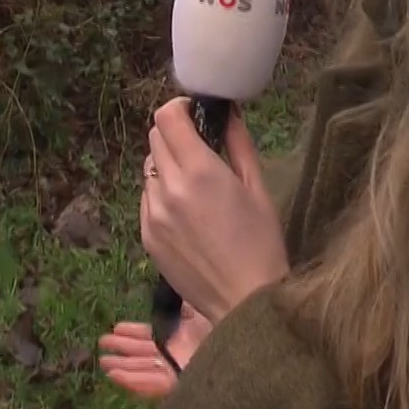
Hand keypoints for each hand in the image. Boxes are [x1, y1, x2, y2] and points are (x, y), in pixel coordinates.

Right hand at [97, 303, 211, 399]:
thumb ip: (179, 305)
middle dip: (123, 350)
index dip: (133, 332)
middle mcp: (178, 351)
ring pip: (144, 370)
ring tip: (104, 363)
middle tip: (103, 345)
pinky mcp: (180, 382)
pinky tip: (115, 376)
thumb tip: (165, 295)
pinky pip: (152, 386)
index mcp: (182, 334)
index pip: (152, 335)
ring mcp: (178, 368)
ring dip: (123, 367)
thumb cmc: (222, 316)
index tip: (115, 328)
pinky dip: (132, 382)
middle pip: (145, 353)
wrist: (236, 332)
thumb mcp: (196, 306)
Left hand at [139, 98, 289, 322]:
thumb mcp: (257, 187)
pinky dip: (161, 194)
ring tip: (195, 186)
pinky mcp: (146, 235)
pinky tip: (186, 213)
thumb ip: (237, 144)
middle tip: (199, 147)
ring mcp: (152, 213)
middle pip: (155, 139)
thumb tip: (226, 112)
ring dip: (167, 166)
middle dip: (175, 134)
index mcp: (198, 171)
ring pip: (149, 169)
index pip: (167, 118)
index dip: (179, 108)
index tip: (195, 114)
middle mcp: (167, 188)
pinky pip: (147, 199)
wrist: (244, 301)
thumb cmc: (262, 243)